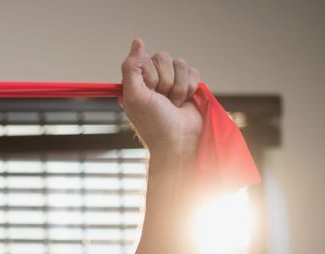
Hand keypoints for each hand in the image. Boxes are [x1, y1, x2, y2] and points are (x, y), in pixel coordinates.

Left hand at [119, 38, 201, 162]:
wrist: (179, 141)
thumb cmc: (154, 122)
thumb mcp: (134, 96)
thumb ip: (131, 67)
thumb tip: (137, 40)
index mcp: (136, 81)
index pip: (145, 58)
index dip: (150, 75)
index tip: (150, 93)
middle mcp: (153, 80)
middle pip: (163, 57)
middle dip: (165, 81)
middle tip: (162, 101)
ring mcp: (171, 82)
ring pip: (180, 64)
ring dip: (178, 87)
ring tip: (173, 104)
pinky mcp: (189, 86)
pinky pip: (193, 71)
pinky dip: (190, 87)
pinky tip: (185, 103)